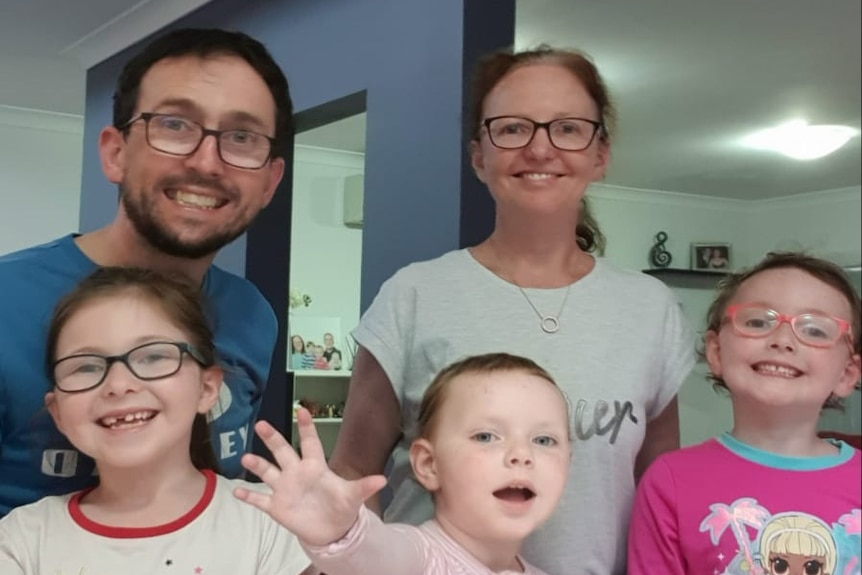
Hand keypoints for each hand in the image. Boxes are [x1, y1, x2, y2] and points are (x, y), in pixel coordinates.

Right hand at [234, 408, 386, 545]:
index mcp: (315, 466)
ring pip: (268, 472)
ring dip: (257, 465)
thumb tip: (383, 480)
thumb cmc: (341, 505)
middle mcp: (297, 473)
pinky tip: (236, 491)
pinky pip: (260, 500)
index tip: (301, 410)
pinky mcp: (277, 507)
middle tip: (261, 424)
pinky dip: (249, 496)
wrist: (331, 529)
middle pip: (283, 451)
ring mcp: (285, 489)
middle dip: (272, 438)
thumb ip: (364, 486)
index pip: (310, 443)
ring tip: (246, 457)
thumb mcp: (353, 496)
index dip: (306, 428)